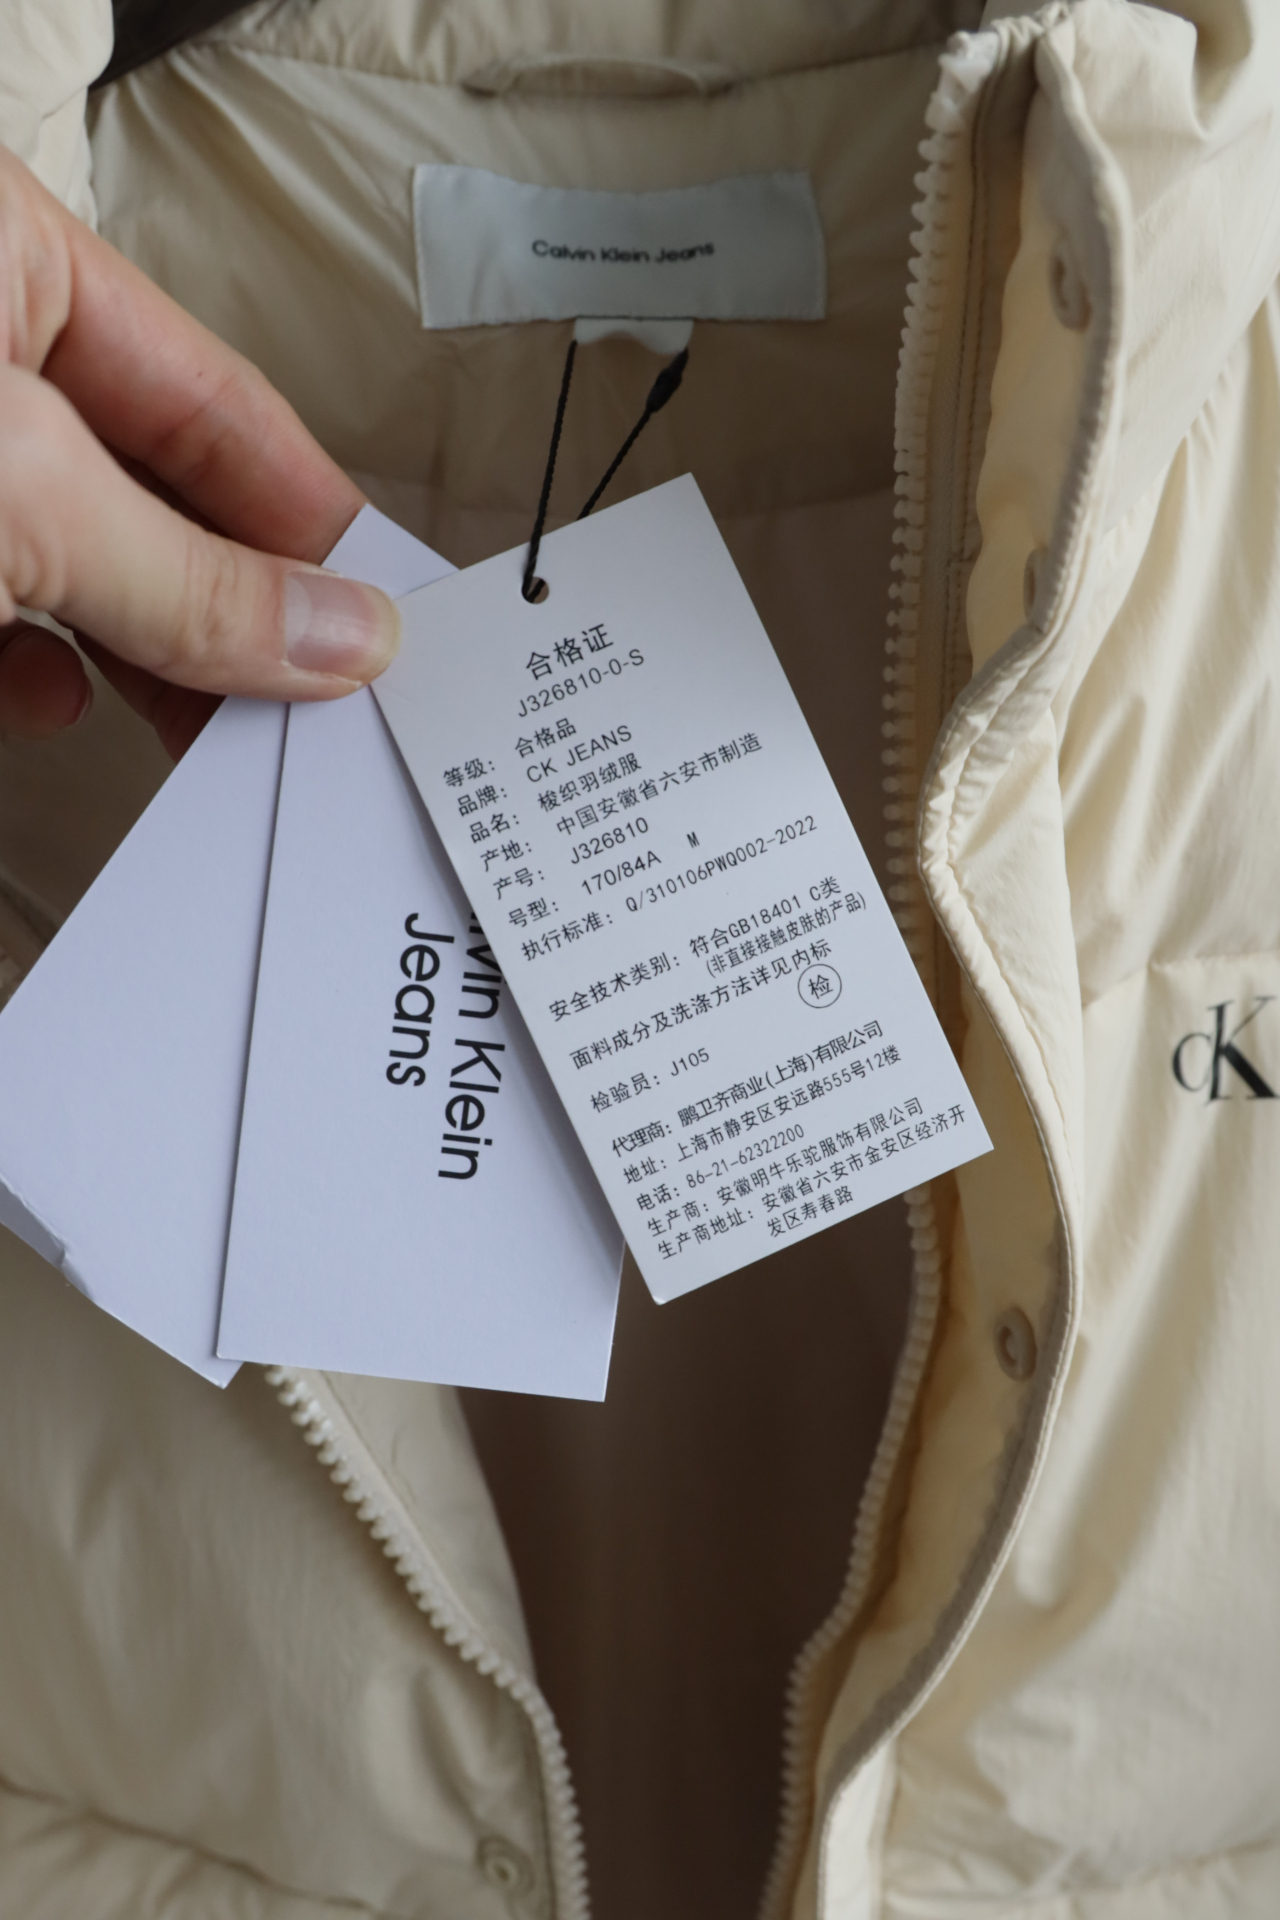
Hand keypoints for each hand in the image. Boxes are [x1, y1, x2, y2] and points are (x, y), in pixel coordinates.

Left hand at [0, 146, 399, 757]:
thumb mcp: (23, 498)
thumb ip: (186, 578)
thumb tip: (339, 632)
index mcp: (5, 262)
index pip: (215, 404)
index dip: (310, 517)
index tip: (378, 614)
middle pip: (157, 499)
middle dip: (231, 612)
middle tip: (310, 703)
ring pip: (79, 571)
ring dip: (141, 663)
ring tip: (206, 731)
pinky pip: (0, 619)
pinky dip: (34, 677)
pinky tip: (48, 702)